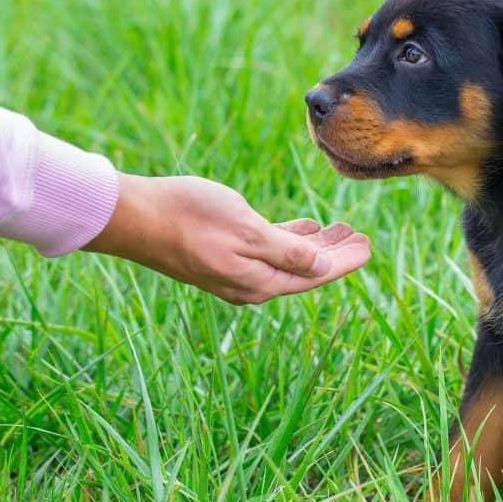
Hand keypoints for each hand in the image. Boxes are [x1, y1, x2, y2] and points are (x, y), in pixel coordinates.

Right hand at [83, 174, 370, 303]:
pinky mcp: (220, 255)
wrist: (134, 217)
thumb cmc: (191, 217)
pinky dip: (290, 239)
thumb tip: (323, 267)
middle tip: (362, 237)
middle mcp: (250, 284)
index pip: (316, 275)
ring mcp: (234, 271)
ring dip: (315, 244)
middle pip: (306, 270)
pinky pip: (268, 251)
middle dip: (336, 254)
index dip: (344, 261)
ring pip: (288, 259)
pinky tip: (303, 227)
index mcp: (260, 282)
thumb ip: (288, 251)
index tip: (368, 246)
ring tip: (341, 230)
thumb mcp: (248, 230)